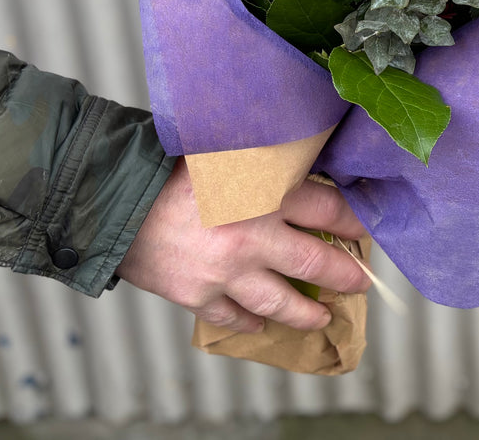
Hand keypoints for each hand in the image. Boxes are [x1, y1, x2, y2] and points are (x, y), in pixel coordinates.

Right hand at [115, 158, 369, 332]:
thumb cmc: (170, 171)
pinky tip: (261, 323)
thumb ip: (265, 168)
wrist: (113, 202)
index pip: (329, 208)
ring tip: (322, 317)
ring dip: (307, 312)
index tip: (364, 229)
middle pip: (316, 262)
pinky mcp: (199, 295)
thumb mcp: (229, 155)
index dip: (353, 221)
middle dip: (346, 275)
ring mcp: (227, 272)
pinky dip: (251, 323)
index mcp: (265, 192)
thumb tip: (302, 175)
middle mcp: (253, 235)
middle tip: (360, 281)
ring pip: (281, 301)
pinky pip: (235, 317)